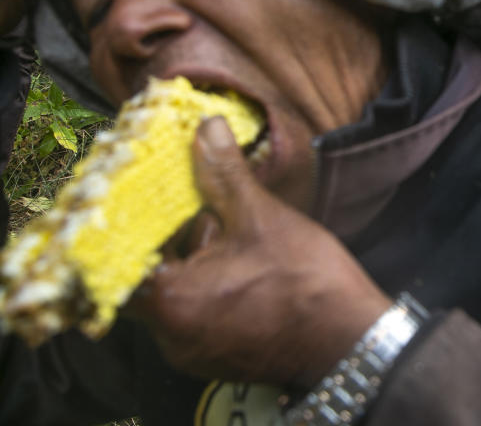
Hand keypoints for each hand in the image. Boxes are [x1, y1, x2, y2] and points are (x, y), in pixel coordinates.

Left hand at [126, 116, 391, 386]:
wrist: (351, 338)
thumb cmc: (306, 282)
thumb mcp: (262, 216)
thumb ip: (223, 173)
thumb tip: (206, 129)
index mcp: (171, 301)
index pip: (122, 256)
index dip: (136, 222)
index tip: (154, 196)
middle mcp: (171, 336)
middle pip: (149, 276)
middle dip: (175, 239)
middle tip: (203, 209)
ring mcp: (194, 352)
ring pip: (175, 295)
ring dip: (195, 264)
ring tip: (232, 238)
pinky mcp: (217, 358)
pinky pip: (197, 315)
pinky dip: (210, 289)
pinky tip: (244, 269)